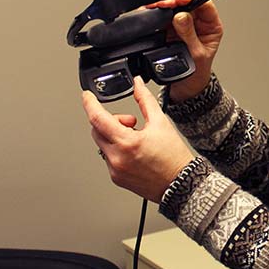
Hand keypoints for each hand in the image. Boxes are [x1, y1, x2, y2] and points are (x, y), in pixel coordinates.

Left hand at [83, 77, 195, 203]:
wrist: (180, 184)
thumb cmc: (173, 157)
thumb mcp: (161, 122)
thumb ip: (145, 100)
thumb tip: (137, 84)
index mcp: (127, 143)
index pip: (98, 118)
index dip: (90, 104)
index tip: (88, 96)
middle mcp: (117, 158)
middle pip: (97, 130)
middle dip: (110, 121)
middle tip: (131, 122)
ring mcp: (115, 170)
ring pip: (102, 144)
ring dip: (113, 136)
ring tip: (135, 138)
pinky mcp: (117, 178)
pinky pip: (108, 158)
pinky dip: (117, 150)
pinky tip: (134, 152)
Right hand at [146, 0, 222, 100]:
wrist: (187, 85)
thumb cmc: (198, 71)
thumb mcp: (197, 54)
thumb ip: (189, 35)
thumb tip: (181, 16)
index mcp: (211, 26)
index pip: (204, 5)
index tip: (179, 1)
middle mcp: (199, 22)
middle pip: (187, 4)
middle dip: (173, 2)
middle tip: (161, 4)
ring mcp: (184, 25)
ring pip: (174, 9)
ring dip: (163, 7)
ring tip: (154, 8)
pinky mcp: (171, 29)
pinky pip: (164, 18)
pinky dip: (157, 16)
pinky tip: (151, 14)